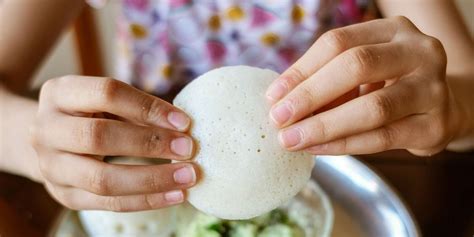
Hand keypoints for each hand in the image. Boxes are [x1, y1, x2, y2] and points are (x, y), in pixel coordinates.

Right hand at [30, 76, 197, 210]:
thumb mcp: (105, 102)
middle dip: (149, 143)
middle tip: (188, 148)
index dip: (147, 107)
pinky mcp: (64, 195)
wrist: (50, 142)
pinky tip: (174, 195)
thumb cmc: (90, 115)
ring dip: (152, 180)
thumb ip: (137, 110)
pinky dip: (146, 201)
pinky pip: (108, 204)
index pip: (106, 93)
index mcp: (59, 93)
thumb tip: (182, 127)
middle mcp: (46, 129)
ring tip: (188, 177)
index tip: (183, 121)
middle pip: (98, 137)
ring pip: (102, 179)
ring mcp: (51, 166)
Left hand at [266, 16, 459, 155]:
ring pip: (372, 107)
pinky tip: (317, 148)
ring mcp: (432, 88)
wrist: (443, 107)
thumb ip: (329, 78)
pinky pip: (382, 138)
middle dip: (309, 94)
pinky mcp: (434, 125)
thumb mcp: (364, 70)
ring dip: (324, 125)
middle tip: (278, 118)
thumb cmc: (390, 84)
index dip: (301, 69)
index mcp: (394, 30)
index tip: (273, 95)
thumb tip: (280, 100)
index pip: (338, 42)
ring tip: (291, 139)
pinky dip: (344, 144)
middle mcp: (419, 51)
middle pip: (356, 66)